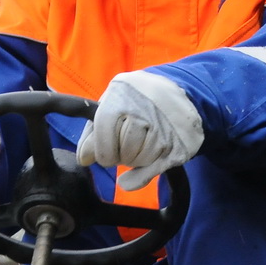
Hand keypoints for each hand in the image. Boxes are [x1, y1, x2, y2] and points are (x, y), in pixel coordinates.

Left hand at [76, 71, 203, 191]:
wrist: (175, 91)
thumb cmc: (133, 102)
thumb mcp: (109, 106)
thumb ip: (92, 133)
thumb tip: (84, 159)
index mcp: (121, 95)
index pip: (104, 135)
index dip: (103, 152)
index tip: (106, 154)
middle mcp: (145, 107)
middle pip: (125, 152)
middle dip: (122, 156)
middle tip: (128, 144)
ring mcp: (166, 124)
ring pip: (141, 160)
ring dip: (138, 160)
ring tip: (142, 144)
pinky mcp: (181, 141)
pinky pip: (157, 168)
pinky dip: (146, 173)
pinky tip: (147, 162)